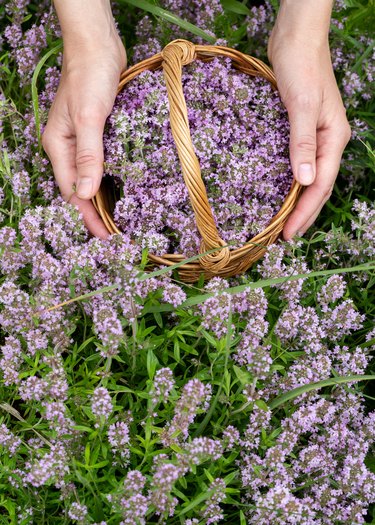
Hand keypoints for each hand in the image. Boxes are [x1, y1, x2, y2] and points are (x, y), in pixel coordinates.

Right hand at [42, 1, 125, 237]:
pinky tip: (127, 187)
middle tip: (117, 234)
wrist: (99, 46)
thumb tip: (85, 194)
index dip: (88, 215)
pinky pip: (104, 162)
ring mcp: (84, 140)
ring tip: (123, 219)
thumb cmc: (90, 78)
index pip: (72, 191)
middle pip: (81, 188)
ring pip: (93, 177)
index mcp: (59, 146)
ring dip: (106, 197)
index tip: (106, 237)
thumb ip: (88, 156)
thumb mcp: (88, 118)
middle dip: (96, 212)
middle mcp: (69, 147)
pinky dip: (114, 177)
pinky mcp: (99, 133)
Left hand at [268, 1, 350, 239]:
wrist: (295, 37)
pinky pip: (296, 162)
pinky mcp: (298, 130)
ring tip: (282, 222)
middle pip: (317, 186)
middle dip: (303, 214)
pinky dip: (289, 181)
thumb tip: (305, 180)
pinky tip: (276, 190)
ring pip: (308, 177)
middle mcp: (327, 141)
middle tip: (284, 237)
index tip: (288, 234)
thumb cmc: (302, 66)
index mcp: (334, 138)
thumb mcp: (303, 105)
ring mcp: (313, 136)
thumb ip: (303, 142)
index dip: (305, 212)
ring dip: (296, 201)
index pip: (321, 184)